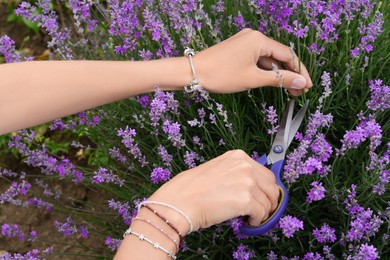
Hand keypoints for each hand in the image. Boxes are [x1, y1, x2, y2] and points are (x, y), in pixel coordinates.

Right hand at [148, 149, 279, 232]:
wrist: (180, 201)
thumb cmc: (192, 189)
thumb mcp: (218, 170)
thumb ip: (237, 174)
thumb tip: (253, 188)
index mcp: (238, 156)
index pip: (266, 174)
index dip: (266, 189)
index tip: (262, 198)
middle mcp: (245, 165)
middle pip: (272, 187)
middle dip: (269, 201)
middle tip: (260, 211)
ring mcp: (247, 181)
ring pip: (268, 202)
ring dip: (262, 213)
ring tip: (248, 218)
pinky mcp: (246, 199)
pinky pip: (262, 214)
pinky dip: (257, 221)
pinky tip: (246, 222)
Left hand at [193, 28, 312, 95]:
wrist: (192, 73)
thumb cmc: (221, 75)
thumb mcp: (253, 79)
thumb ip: (279, 80)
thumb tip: (301, 81)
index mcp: (259, 39)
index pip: (288, 54)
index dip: (300, 71)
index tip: (307, 86)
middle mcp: (253, 37)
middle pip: (279, 56)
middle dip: (290, 74)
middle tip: (300, 92)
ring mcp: (244, 42)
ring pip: (268, 59)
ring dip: (278, 74)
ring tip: (289, 91)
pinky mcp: (238, 49)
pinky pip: (257, 59)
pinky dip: (265, 71)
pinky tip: (271, 83)